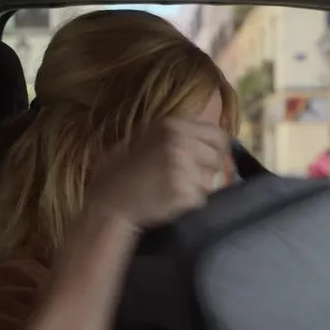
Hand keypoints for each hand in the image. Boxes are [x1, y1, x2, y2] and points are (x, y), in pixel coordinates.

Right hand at [88, 118, 228, 227]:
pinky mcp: (184, 192)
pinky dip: (192, 203)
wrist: (110, 201)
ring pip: (213, 179)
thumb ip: (177, 135)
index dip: (219, 148)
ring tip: (178, 190)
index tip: (214, 158)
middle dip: (212, 169)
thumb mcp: (146, 138)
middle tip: (195, 179)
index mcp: (172, 126)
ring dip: (201, 187)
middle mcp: (180, 142)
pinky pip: (202, 198)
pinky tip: (172, 201)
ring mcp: (183, 167)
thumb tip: (210, 143)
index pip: (216, 133)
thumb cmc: (124, 171)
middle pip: (218, 156)